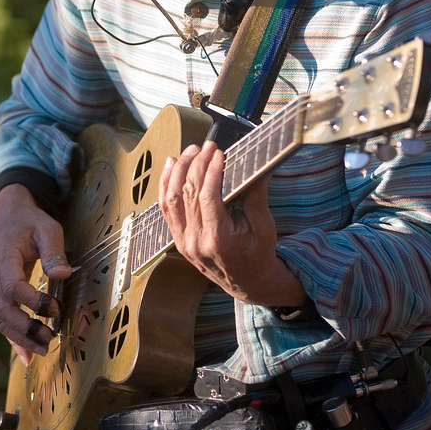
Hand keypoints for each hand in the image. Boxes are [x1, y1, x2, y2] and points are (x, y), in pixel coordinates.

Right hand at [0, 183, 71, 364]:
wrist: (8, 218)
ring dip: (19, 338)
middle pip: (2, 308)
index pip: (12, 285)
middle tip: (49, 339)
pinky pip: (1, 319)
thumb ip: (54, 250)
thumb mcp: (47, 227)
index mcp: (3, 254)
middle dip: (24, 328)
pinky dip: (13, 338)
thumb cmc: (30, 222)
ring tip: (43, 349)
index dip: (32, 301)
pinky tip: (27, 356)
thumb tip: (63, 275)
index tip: (54, 309)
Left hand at [159, 140, 306, 307]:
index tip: (220, 153)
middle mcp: (196, 241)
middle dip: (197, 164)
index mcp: (219, 239)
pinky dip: (166, 184)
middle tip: (209, 147)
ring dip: (179, 170)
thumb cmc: (258, 255)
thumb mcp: (264, 227)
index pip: (207, 196)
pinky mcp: (178, 239)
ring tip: (192, 151)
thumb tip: (256, 166)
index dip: (211, 170)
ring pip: (172, 198)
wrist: (248, 283)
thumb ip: (257, 196)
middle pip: (188, 193)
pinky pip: (166, 208)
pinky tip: (172, 165)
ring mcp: (183, 241)